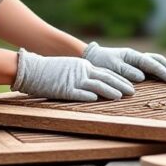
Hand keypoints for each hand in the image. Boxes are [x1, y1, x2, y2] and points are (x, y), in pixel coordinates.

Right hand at [11, 48, 134, 100]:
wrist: (33, 68)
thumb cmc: (51, 70)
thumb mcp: (71, 67)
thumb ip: (83, 73)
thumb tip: (95, 83)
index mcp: (84, 66)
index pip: (107, 73)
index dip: (120, 79)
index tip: (130, 85)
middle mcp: (82, 71)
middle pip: (106, 78)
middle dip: (121, 85)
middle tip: (132, 92)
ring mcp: (74, 80)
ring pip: (96, 85)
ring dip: (109, 91)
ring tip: (120, 97)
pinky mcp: (64, 89)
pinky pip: (78, 93)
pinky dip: (88, 96)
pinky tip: (97, 100)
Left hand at [82, 42, 165, 83]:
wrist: (91, 58)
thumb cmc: (99, 64)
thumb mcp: (109, 67)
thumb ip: (124, 71)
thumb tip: (141, 76)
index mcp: (132, 55)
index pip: (151, 63)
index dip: (164, 72)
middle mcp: (137, 57)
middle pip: (158, 60)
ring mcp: (137, 60)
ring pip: (156, 62)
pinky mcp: (135, 66)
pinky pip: (151, 68)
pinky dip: (160, 72)